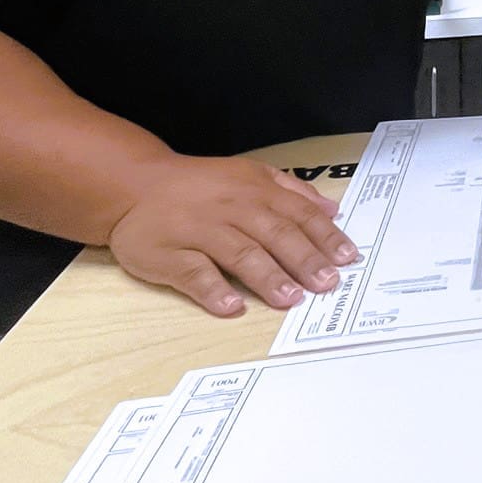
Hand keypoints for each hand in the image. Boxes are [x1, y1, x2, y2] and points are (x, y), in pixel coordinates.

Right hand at [107, 155, 357, 316]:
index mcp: (254, 191)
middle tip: (326, 283)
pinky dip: (213, 289)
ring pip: (238, 253)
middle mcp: (230, 209)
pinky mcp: (167, 254)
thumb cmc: (200, 185)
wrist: (134, 185)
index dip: (324, 237)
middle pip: (273, 234)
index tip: (347, 258)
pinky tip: (231, 307)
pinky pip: (192, 273)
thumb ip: (292, 191)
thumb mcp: (249, 175)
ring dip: (266, 276)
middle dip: (303, 259)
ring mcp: (198, 231)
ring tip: (290, 298)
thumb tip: (332, 211)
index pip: (298, 213)